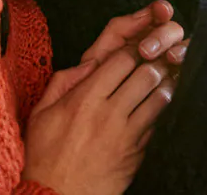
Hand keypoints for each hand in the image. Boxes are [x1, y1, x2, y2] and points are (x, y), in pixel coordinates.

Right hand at [21, 2, 185, 194]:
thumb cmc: (45, 156)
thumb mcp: (41, 114)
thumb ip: (63, 82)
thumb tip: (89, 63)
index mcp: (85, 99)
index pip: (122, 60)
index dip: (132, 51)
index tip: (134, 51)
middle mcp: (109, 114)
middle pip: (147, 74)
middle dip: (154, 64)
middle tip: (156, 62)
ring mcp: (126, 135)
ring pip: (159, 99)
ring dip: (164, 87)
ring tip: (163, 82)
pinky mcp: (137, 154)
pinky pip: (157, 125)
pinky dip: (160, 114)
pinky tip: (156, 109)